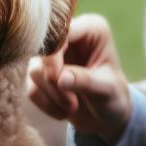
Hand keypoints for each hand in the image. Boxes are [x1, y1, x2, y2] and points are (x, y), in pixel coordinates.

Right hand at [25, 13, 132, 141]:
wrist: (106, 117)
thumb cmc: (114, 98)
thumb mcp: (107, 90)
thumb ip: (85, 81)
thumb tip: (60, 79)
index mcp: (91, 28)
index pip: (61, 31)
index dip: (54, 54)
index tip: (58, 80)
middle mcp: (69, 36)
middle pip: (43, 50)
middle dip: (53, 81)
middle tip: (71, 104)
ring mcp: (52, 54)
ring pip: (35, 70)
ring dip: (52, 95)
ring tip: (72, 108)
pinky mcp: (41, 73)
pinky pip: (31, 88)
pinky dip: (45, 104)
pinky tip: (63, 112)